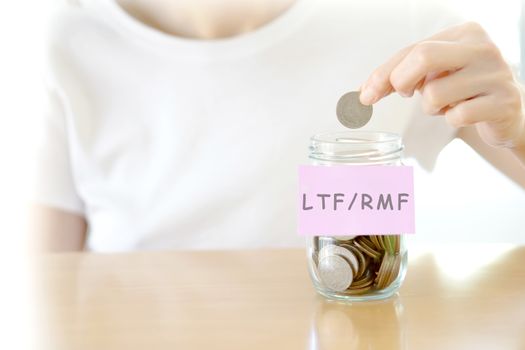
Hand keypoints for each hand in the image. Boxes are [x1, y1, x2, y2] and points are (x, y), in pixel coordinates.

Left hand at [359, 22, 524, 153]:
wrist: (507, 110)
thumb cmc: (465, 88)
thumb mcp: (435, 72)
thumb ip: (402, 73)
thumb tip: (366, 90)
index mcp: (464, 33)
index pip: (413, 49)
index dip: (384, 73)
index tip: (366, 94)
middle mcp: (482, 48)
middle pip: (423, 57)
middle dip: (401, 81)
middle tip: (406, 94)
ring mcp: (495, 75)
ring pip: (435, 94)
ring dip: (431, 108)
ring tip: (447, 104)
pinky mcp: (503, 103)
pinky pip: (457, 116)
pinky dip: (451, 120)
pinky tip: (464, 113)